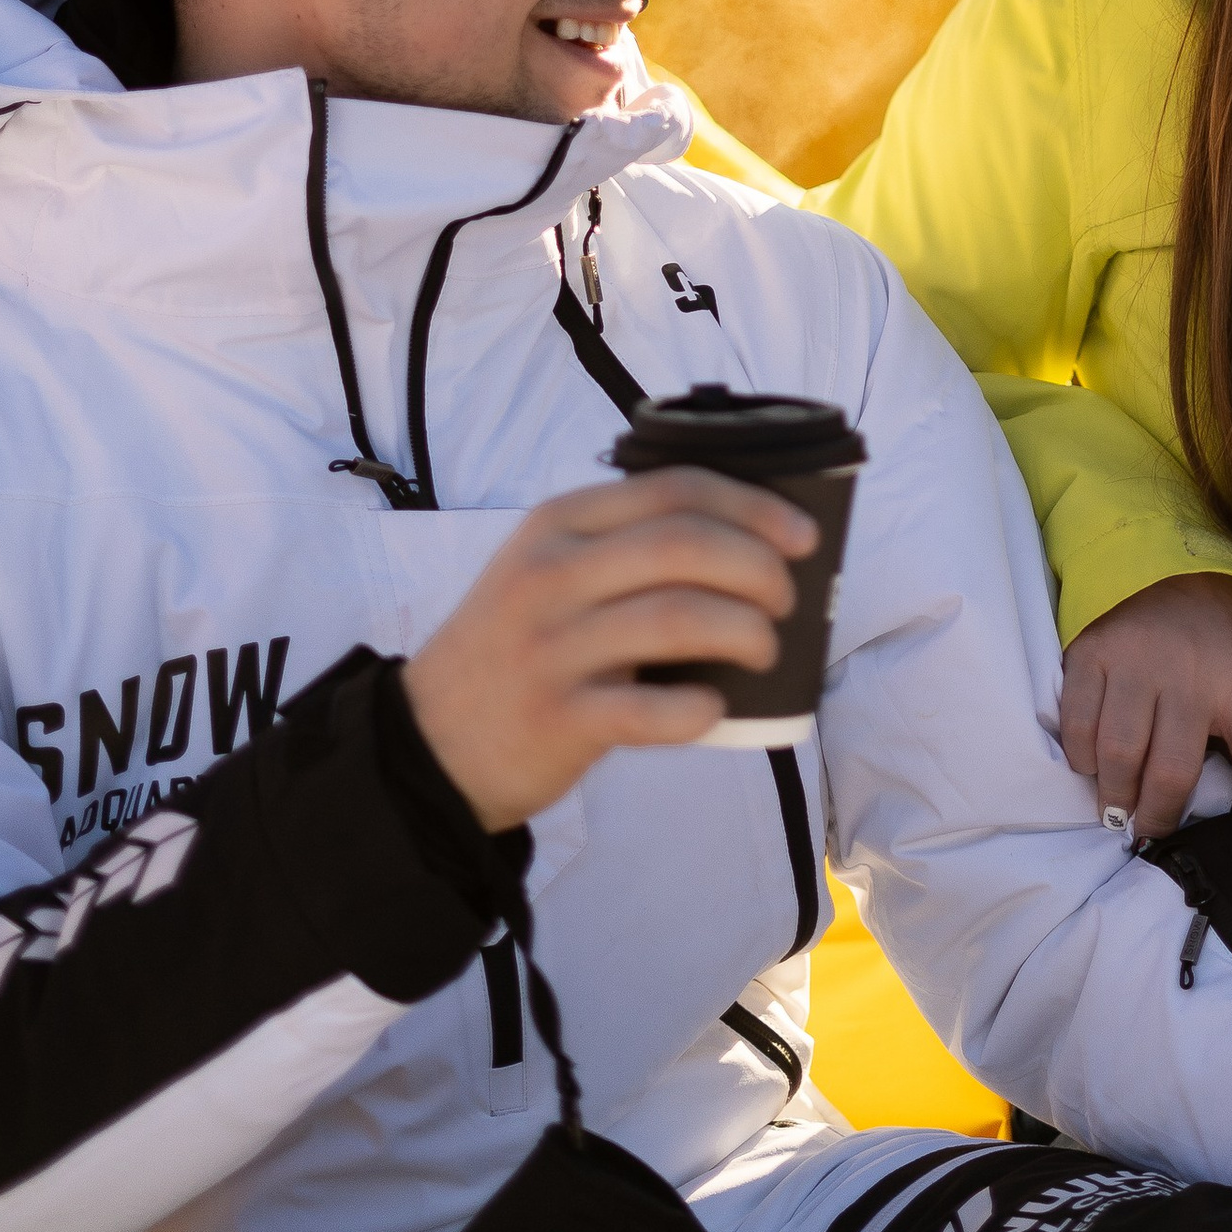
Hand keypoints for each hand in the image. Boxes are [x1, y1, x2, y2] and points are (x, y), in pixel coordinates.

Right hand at [404, 467, 815, 827]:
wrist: (428, 742)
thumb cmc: (516, 648)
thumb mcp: (548, 571)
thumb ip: (623, 548)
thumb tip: (748, 544)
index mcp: (558, 523)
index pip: (673, 489)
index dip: (752, 506)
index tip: (802, 534)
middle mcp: (551, 575)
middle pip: (683, 545)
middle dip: (758, 567)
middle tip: (786, 600)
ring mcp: (551, 647)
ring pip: (677, 617)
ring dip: (744, 631)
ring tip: (766, 650)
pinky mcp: (557, 718)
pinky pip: (650, 709)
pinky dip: (697, 708)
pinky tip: (713, 707)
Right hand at [1058, 573, 1231, 876]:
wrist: (1165, 561)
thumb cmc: (1212, 638)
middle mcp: (1193, 674)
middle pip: (1172, 775)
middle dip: (1158, 820)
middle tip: (1149, 832)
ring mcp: (1138, 661)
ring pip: (1119, 759)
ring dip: (1115, 798)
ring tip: (1118, 806)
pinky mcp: (1092, 653)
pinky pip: (1080, 730)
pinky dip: (1083, 761)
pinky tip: (1094, 762)